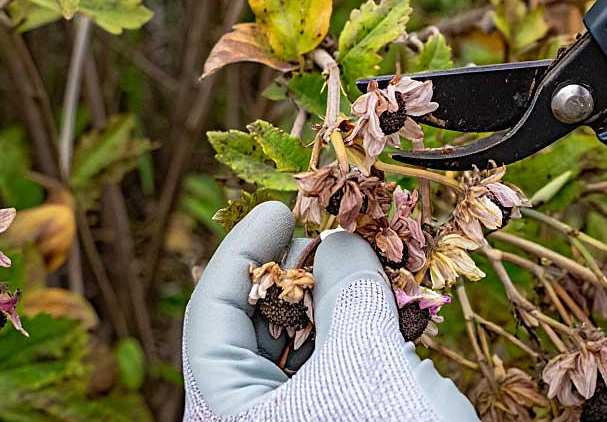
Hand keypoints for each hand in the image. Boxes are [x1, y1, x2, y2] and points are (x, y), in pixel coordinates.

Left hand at [181, 201, 477, 420]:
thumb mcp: (368, 363)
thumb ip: (350, 290)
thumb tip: (341, 241)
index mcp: (225, 411)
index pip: (211, 314)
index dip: (243, 249)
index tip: (283, 206)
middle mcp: (251, 421)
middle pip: (257, 329)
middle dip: (301, 275)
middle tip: (338, 231)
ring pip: (305, 351)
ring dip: (339, 303)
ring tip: (374, 266)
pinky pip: (339, 375)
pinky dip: (363, 339)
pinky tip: (396, 313)